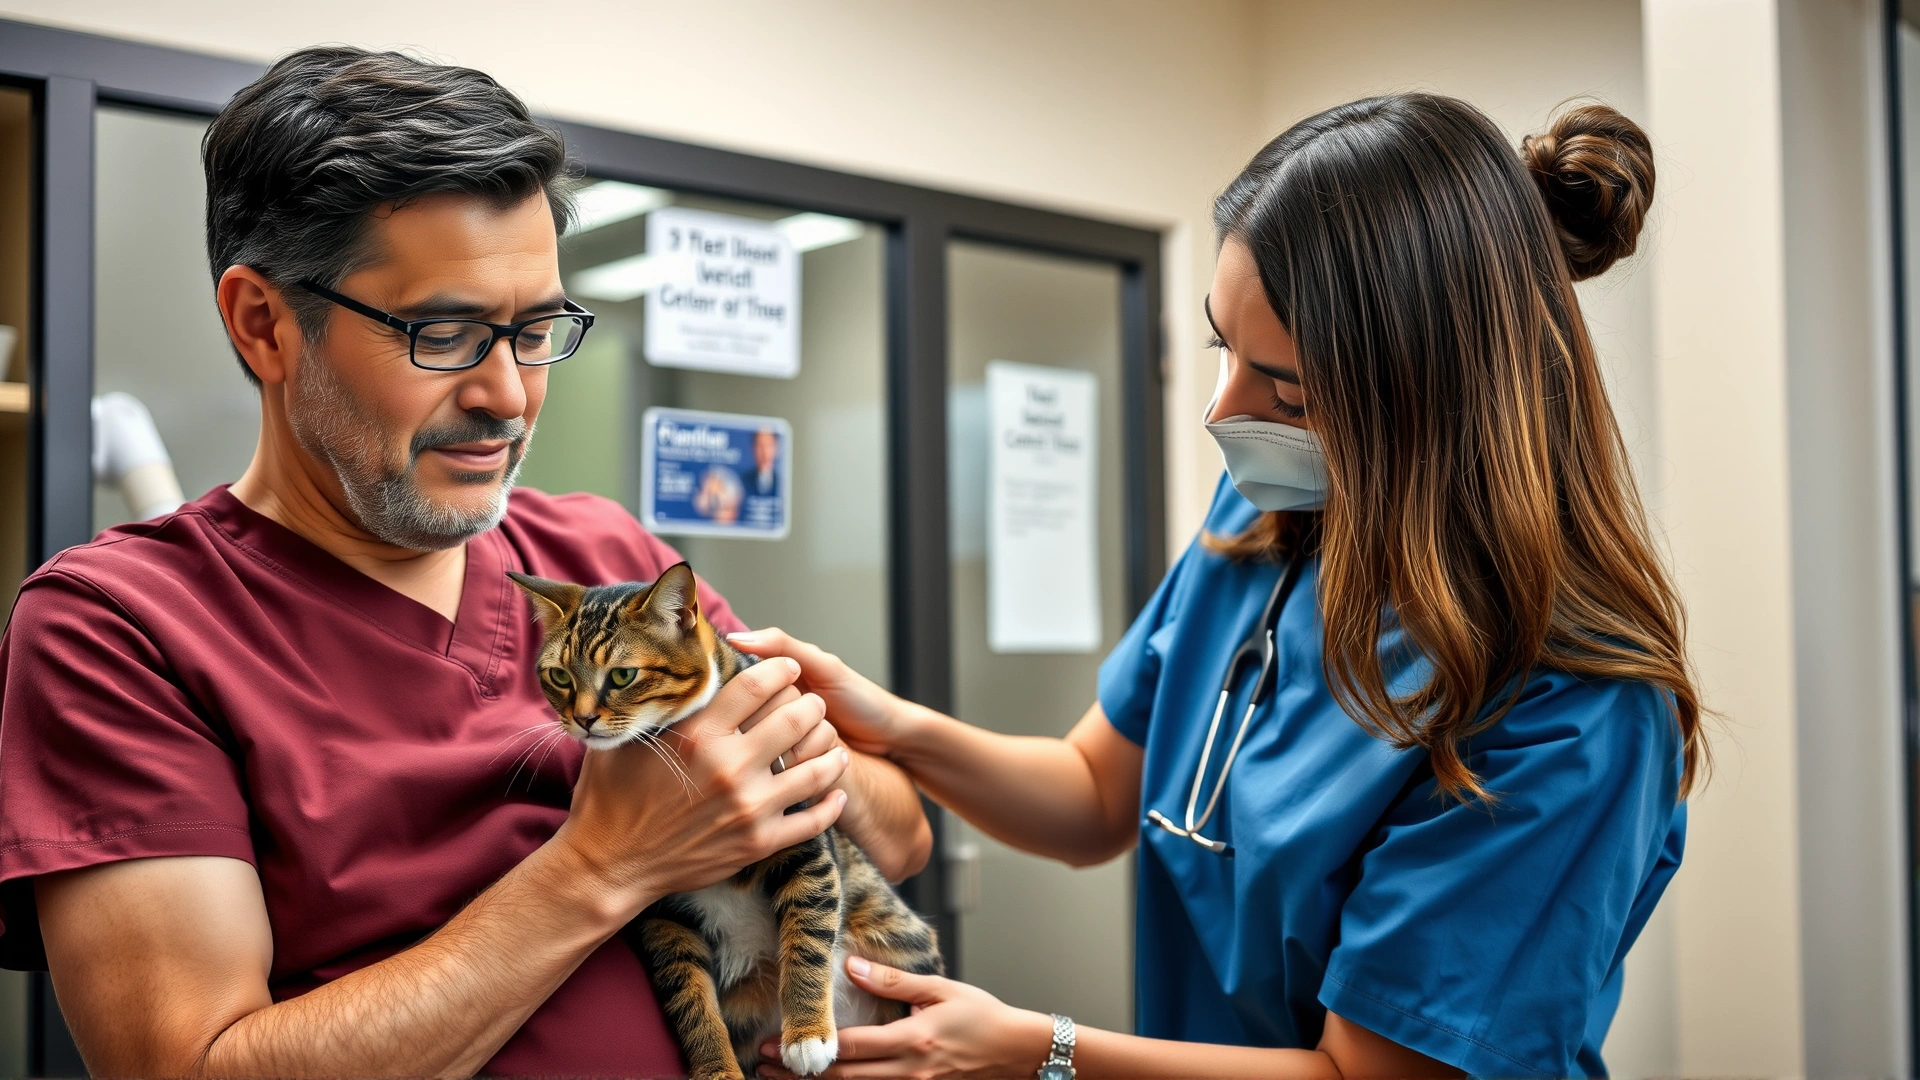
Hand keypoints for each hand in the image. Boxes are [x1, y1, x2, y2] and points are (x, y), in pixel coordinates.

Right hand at [551, 657, 849, 918]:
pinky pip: (813, 820)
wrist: (609, 864)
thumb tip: (675, 671)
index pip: (757, 685)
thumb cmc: (611, 797)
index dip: (781, 670)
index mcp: (698, 734)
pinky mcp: (758, 842)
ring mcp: (748, 807)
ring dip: (830, 750)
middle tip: (813, 704)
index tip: (788, 668)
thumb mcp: (628, 738)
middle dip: (811, 705)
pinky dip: (830, 804)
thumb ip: (658, 704)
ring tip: (832, 742)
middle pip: (796, 719)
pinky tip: (835, 791)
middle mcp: (728, 767)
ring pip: (816, 768)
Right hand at [727, 628, 911, 756]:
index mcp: (768, 694)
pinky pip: (791, 770)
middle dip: (801, 711)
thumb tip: (738, 638)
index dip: (774, 690)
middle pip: (759, 719)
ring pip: (775, 747)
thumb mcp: (824, 667)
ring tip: (831, 728)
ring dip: (813, 737)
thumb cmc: (860, 699)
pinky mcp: (790, 777)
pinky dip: (818, 756)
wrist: (890, 738)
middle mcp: (767, 723)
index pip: (746, 691)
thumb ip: (782, 647)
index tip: (800, 687)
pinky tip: (831, 750)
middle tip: (823, 707)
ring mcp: (778, 752)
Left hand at [756, 956, 1052, 1079]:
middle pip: (843, 1078)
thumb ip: (892, 980)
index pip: (849, 1047)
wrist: (1018, 1052)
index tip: (774, 1042)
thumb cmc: (983, 1016)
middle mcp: (909, 1071)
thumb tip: (850, 965)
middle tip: (762, 1063)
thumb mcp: (939, 989)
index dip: (809, 1047)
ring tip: (779, 1077)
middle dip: (800, 1073)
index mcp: (911, 1040)